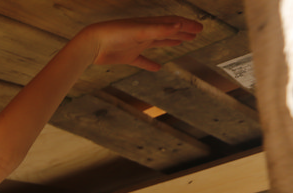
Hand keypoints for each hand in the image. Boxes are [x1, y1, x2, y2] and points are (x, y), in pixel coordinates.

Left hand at [81, 16, 202, 70]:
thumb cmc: (114, 34)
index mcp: (150, 25)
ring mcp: (136, 44)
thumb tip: (179, 26)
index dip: (187, 26)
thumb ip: (159, 29)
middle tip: (196, 34)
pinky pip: (142, 61)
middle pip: (168, 31)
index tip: (200, 29)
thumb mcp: (139, 31)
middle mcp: (145, 33)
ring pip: (158, 43)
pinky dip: (151, 64)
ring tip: (182, 43)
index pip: (173, 23)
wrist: (92, 44)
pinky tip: (158, 68)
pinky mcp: (127, 56)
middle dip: (183, 32)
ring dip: (171, 42)